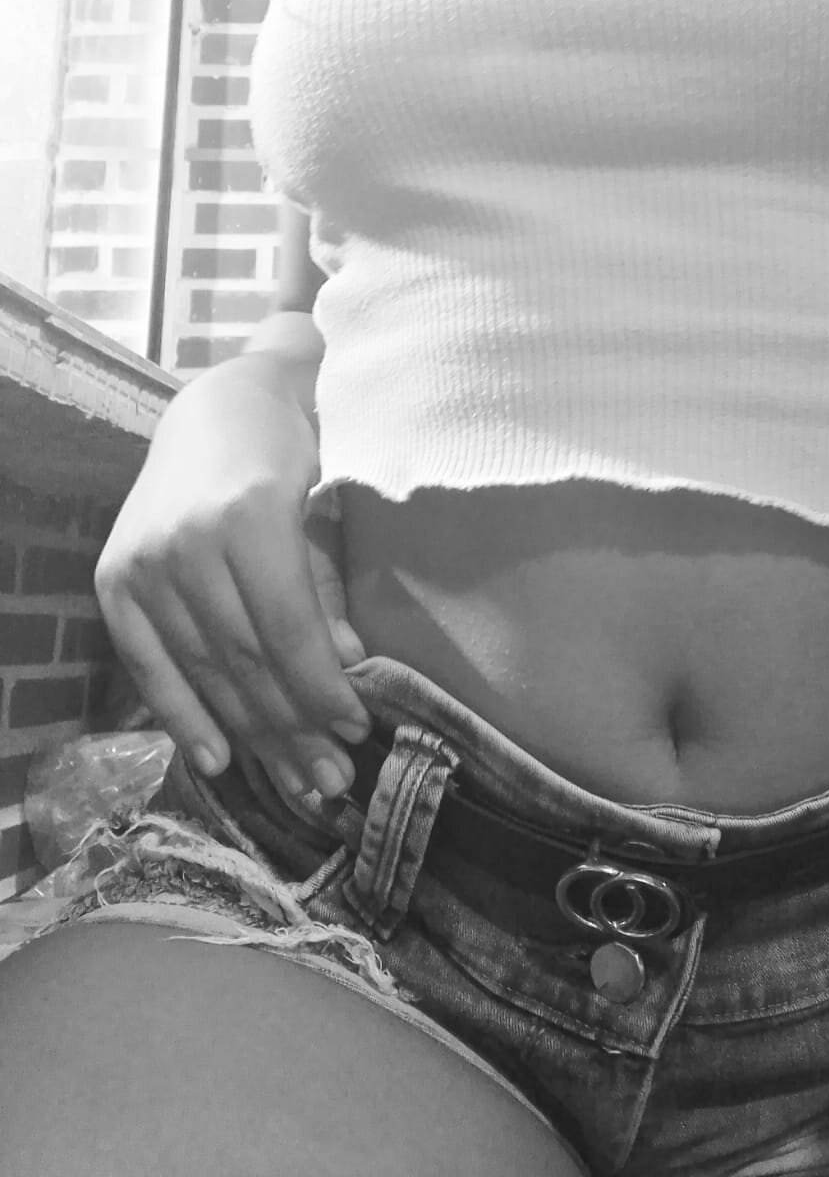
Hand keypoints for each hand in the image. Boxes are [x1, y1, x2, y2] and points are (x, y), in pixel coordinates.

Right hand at [95, 360, 371, 798]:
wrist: (214, 409)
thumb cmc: (285, 455)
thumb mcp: (321, 509)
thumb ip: (326, 587)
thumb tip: (347, 665)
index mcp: (247, 517)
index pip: (287, 627)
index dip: (321, 687)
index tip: (355, 729)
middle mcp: (186, 544)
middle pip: (246, 658)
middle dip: (294, 726)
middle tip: (331, 779)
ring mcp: (143, 563)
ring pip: (204, 670)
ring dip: (253, 733)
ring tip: (295, 780)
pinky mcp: (114, 579)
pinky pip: (148, 663)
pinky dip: (181, 715)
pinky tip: (217, 759)